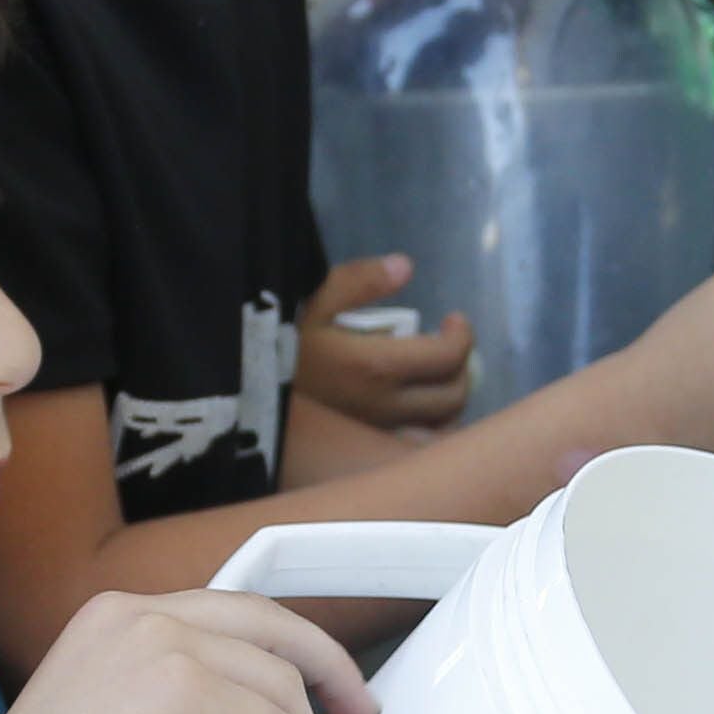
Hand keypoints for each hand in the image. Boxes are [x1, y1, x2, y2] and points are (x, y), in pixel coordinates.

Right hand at [298, 256, 471, 430]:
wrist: (250, 390)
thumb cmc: (284, 343)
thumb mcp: (314, 299)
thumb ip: (359, 280)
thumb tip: (405, 266)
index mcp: (377, 366)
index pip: (448, 357)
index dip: (463, 336)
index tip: (454, 320)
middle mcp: (386, 405)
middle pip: (453, 395)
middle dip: (462, 367)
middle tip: (449, 345)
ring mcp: (379, 432)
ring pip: (442, 425)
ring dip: (450, 398)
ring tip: (438, 375)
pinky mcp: (370, 446)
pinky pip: (421, 444)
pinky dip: (433, 426)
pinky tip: (422, 407)